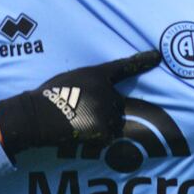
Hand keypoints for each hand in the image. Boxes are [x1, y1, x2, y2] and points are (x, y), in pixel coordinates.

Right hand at [0, 50, 161, 156]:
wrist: (34, 116)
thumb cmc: (48, 97)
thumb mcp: (71, 79)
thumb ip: (92, 83)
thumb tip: (106, 92)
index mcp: (97, 74)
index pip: (124, 66)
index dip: (143, 60)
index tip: (159, 56)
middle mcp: (106, 90)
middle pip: (117, 103)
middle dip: (105, 110)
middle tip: (80, 110)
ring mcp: (106, 109)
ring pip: (114, 121)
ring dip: (102, 124)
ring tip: (78, 121)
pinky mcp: (104, 128)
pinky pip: (108, 136)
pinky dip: (97, 137)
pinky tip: (80, 131)